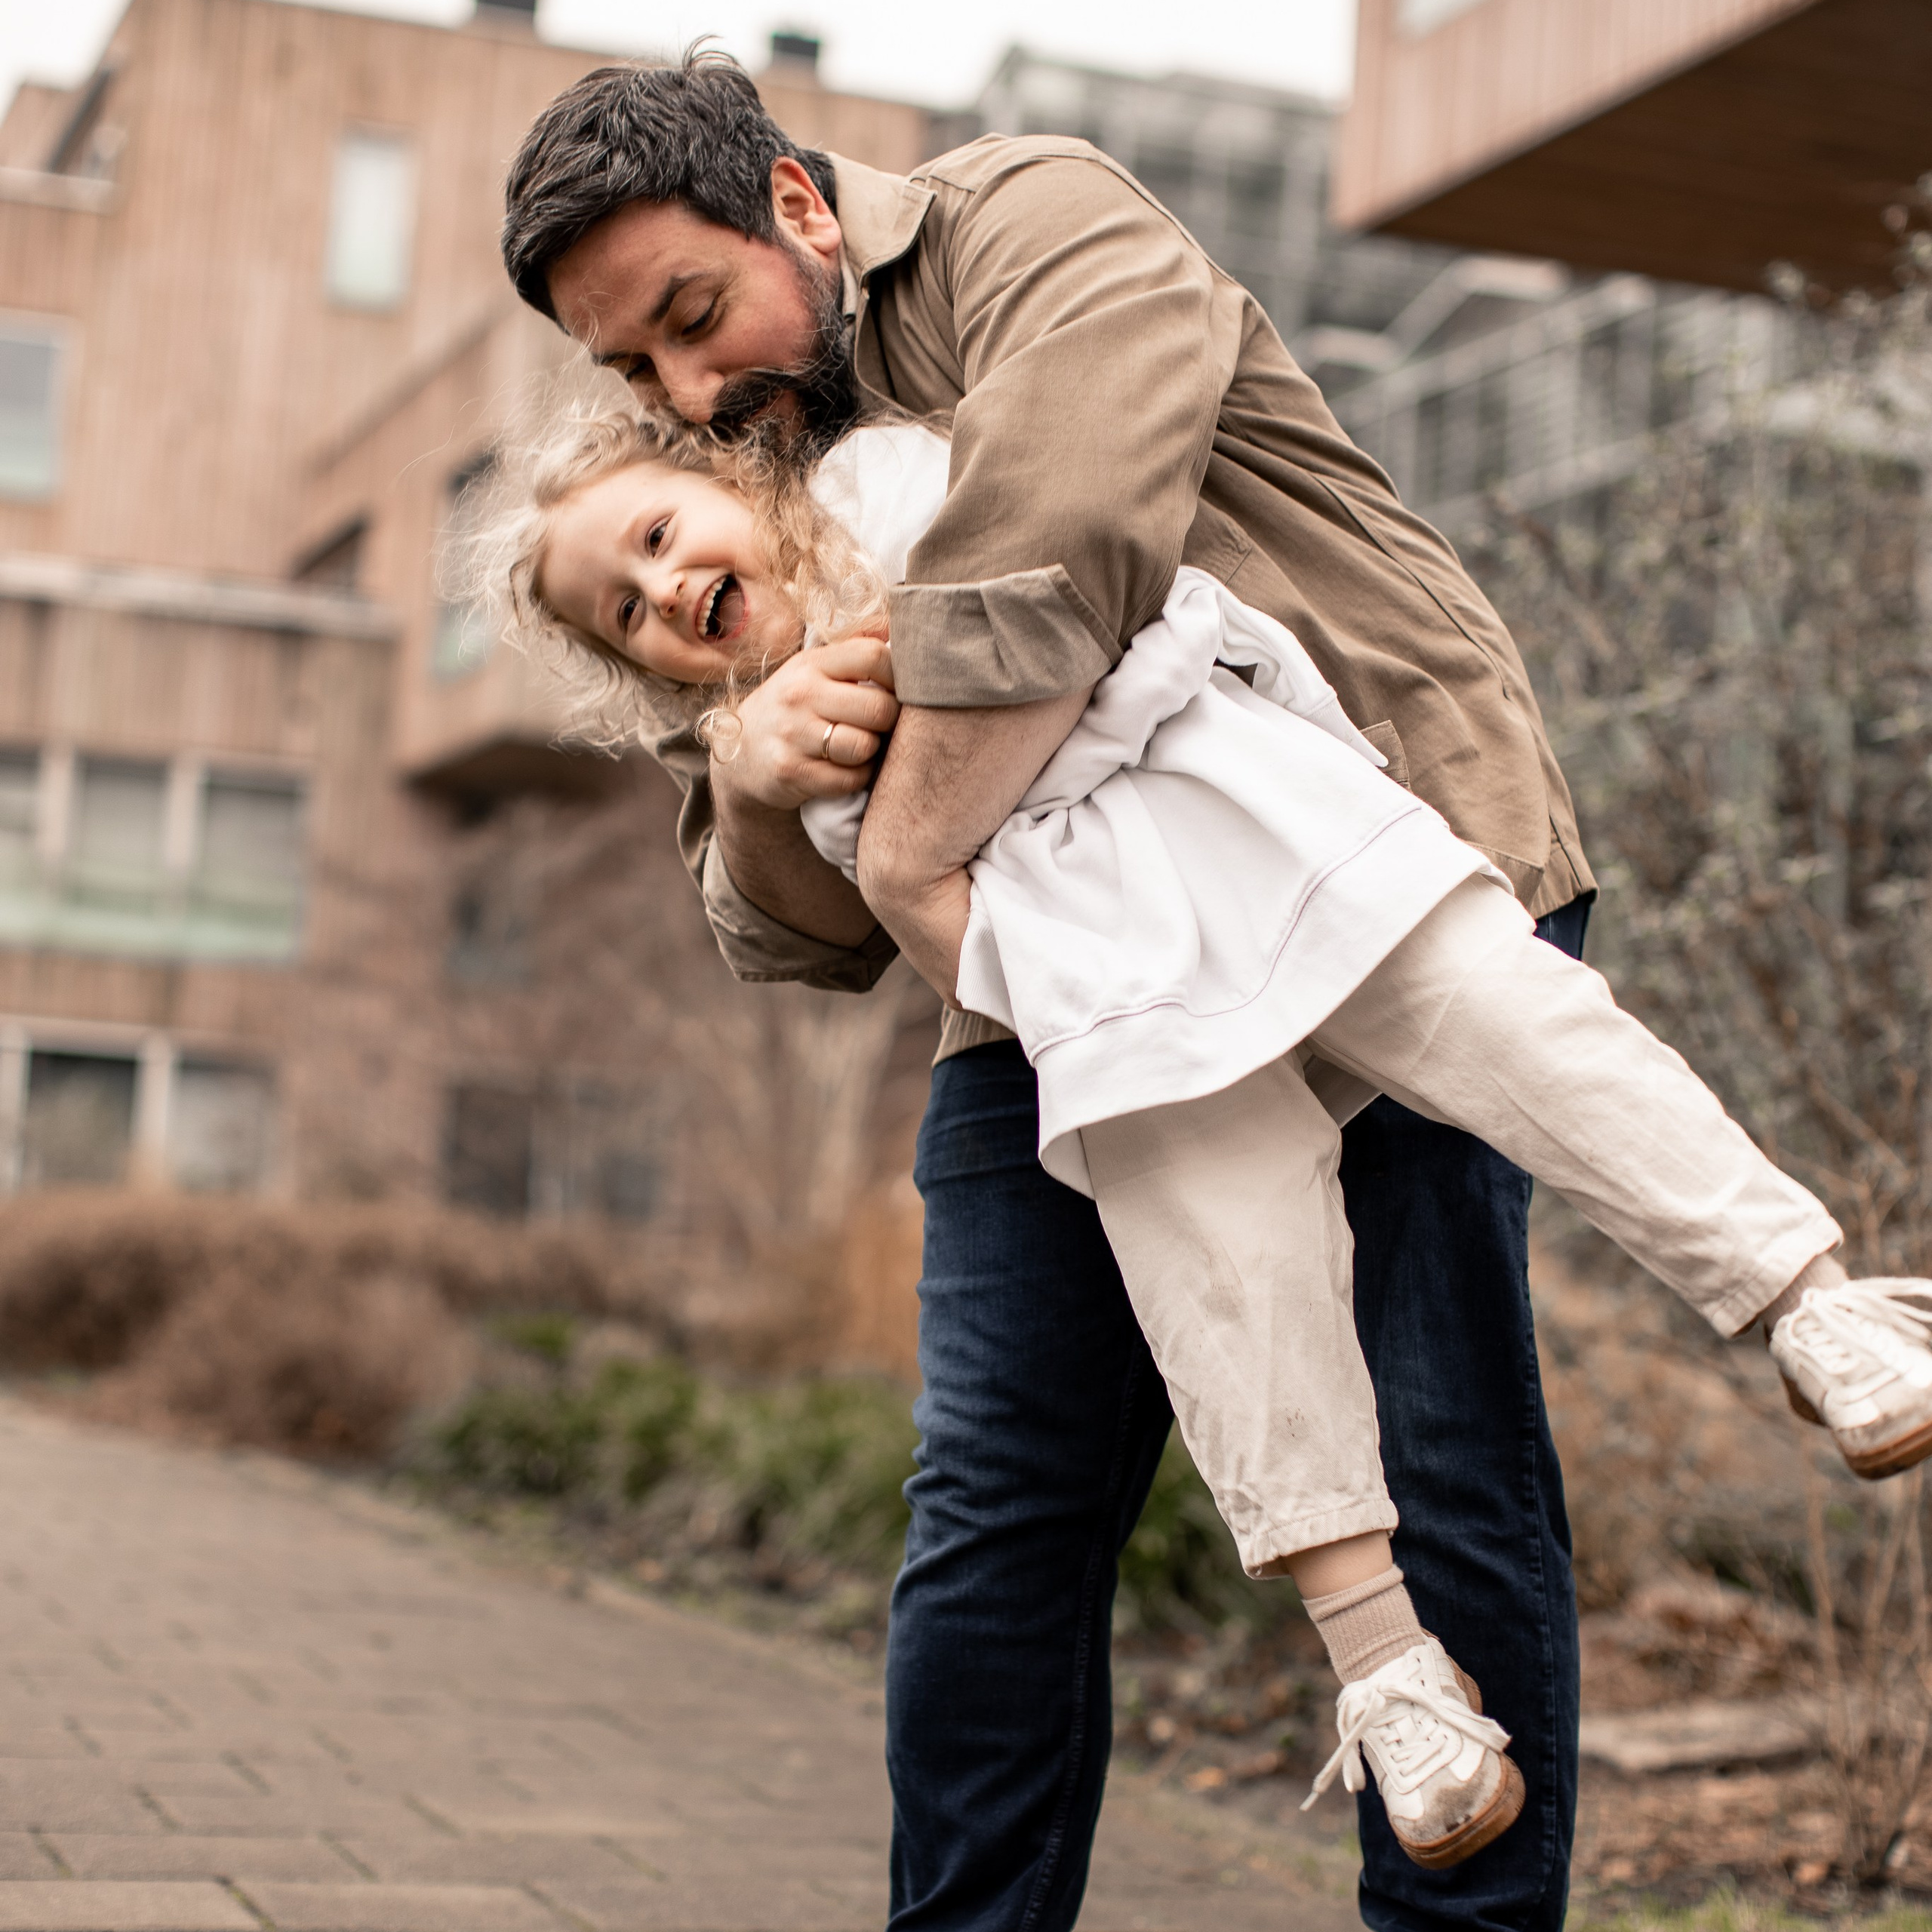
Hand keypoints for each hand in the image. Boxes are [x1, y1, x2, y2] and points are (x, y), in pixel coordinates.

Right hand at [709, 636, 897, 812]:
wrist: (742, 753)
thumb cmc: (794, 707)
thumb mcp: (814, 669)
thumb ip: (856, 649)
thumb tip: (898, 627)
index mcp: (811, 663)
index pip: (873, 656)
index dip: (897, 676)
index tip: (892, 690)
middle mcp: (800, 694)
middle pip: (878, 708)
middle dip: (890, 721)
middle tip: (880, 725)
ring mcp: (793, 735)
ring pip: (865, 746)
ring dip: (872, 752)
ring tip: (859, 746)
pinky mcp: (792, 772)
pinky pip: (850, 779)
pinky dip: (856, 777)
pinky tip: (843, 768)